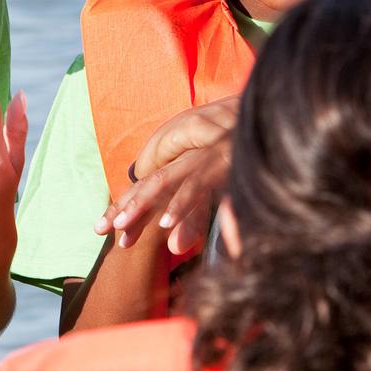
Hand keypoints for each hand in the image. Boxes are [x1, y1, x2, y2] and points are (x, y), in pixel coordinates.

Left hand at [96, 95, 237, 254]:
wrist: (271, 124)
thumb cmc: (247, 160)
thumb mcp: (216, 194)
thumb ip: (194, 220)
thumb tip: (174, 246)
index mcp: (185, 163)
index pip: (147, 185)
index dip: (123, 206)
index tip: (100, 227)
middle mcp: (190, 158)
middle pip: (148, 184)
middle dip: (123, 208)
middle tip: (99, 229)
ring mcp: (204, 159)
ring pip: (164, 182)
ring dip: (142, 206)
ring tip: (122, 226)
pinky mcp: (221, 164)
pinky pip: (196, 186)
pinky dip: (180, 205)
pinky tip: (165, 224)